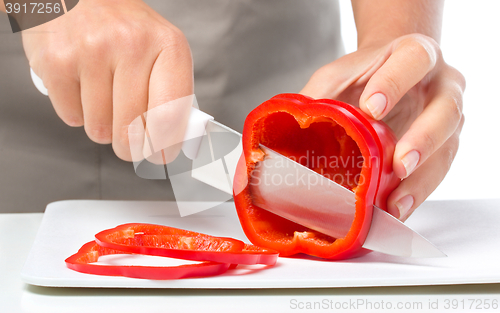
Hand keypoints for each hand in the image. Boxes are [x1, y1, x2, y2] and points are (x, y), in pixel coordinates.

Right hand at [22, 0, 192, 161]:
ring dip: (101, 127)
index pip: (170, 115)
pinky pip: (71, 117)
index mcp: (169, 46)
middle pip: (132, 132)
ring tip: (103, 98)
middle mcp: (132, 45)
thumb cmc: (125, 29)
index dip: (165, 147)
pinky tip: (82, 89)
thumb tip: (176, 141)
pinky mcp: (57, 61)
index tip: (160, 156)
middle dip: (129, 146)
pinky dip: (77, 113)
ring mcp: (92, 51)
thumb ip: (172, 94)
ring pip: (99, 129)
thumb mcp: (162, 51)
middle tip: (128, 140)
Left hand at [300, 33, 464, 219]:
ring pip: (447, 149)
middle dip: (423, 139)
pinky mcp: (445, 147)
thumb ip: (319, 92)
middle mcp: (442, 86)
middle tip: (399, 163)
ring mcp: (448, 119)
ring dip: (422, 179)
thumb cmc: (368, 74)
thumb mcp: (340, 74)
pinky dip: (417, 194)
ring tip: (395, 201)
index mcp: (416, 54)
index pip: (414, 60)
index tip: (371, 108)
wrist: (394, 74)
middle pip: (446, 111)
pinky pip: (437, 173)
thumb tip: (287, 122)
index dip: (395, 83)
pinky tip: (397, 209)